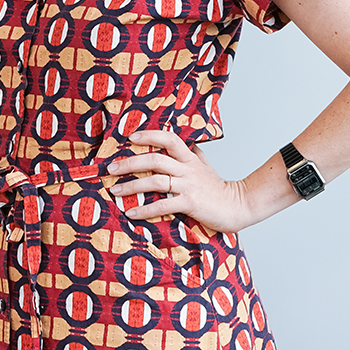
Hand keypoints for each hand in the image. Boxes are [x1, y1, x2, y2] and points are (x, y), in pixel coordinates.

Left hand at [108, 130, 253, 233]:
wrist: (238, 206)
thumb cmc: (219, 188)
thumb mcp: (206, 166)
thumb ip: (195, 155)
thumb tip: (189, 144)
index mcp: (190, 158)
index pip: (168, 139)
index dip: (149, 135)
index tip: (130, 138)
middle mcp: (187, 169)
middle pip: (154, 159)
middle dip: (130, 162)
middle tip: (111, 168)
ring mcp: (188, 186)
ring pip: (155, 180)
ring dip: (132, 185)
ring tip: (115, 190)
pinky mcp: (190, 204)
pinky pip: (163, 205)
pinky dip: (145, 209)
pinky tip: (132, 213)